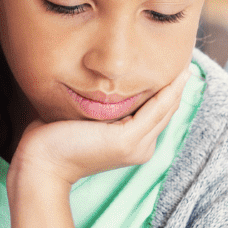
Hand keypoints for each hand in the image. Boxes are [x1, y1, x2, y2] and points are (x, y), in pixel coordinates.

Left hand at [12, 65, 190, 188]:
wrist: (40, 162)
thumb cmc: (52, 139)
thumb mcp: (83, 120)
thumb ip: (100, 109)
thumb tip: (101, 89)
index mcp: (132, 145)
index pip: (155, 116)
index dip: (165, 94)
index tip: (173, 72)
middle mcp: (140, 148)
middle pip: (165, 112)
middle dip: (176, 88)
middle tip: (186, 65)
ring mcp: (136, 146)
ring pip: (164, 110)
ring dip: (177, 87)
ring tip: (186, 67)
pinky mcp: (127, 140)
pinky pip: (155, 109)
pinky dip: (168, 92)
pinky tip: (177, 76)